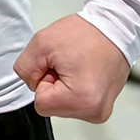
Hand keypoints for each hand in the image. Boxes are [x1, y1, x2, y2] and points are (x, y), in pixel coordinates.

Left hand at [13, 13, 130, 123]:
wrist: (114, 28)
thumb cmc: (84, 33)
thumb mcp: (41, 43)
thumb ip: (25, 68)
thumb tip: (31, 83)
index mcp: (81, 100)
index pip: (40, 103)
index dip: (42, 79)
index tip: (57, 64)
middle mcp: (95, 112)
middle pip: (52, 106)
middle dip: (53, 83)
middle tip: (67, 62)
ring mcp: (101, 111)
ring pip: (62, 104)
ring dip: (63, 84)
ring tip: (77, 65)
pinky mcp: (103, 106)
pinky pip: (75, 101)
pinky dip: (73, 86)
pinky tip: (83, 70)